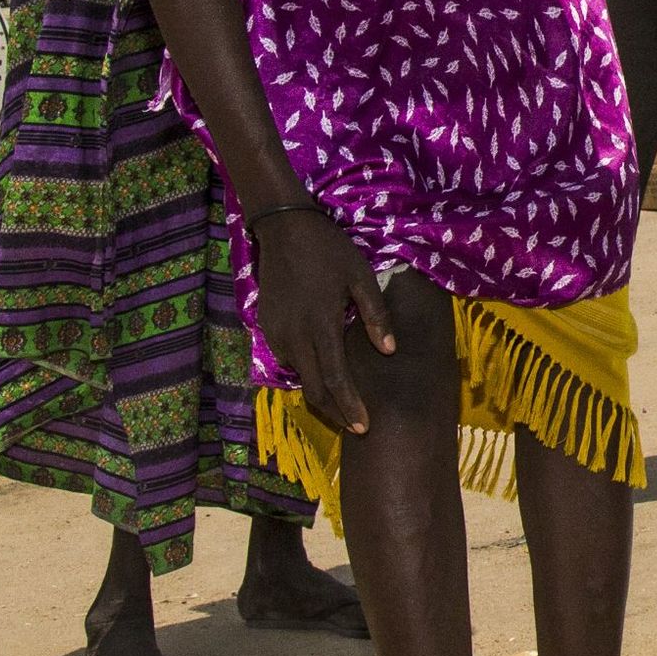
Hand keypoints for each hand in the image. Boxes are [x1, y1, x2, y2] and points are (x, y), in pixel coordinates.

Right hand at [250, 207, 396, 434]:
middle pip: (313, 388)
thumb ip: (376, 315)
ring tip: (342, 400)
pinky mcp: (266, 327)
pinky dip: (305, 369)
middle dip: (335, 411)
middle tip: (355, 425)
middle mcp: (295, 335)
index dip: (350, 407)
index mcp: (322, 325)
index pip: (336, 379)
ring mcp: (276, 332)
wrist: (284, 228)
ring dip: (319, 390)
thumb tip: (390, 350)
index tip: (364, 427)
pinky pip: (287, 357)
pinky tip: (321, 366)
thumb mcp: (362, 276)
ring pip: (299, 375)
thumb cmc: (330, 251)